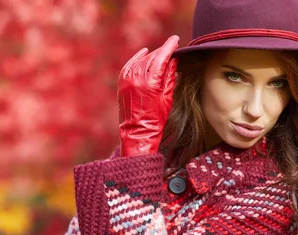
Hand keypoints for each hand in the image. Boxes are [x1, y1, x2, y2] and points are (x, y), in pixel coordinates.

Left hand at [117, 35, 179, 156]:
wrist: (137, 132)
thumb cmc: (156, 118)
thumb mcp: (168, 97)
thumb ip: (170, 77)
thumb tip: (173, 61)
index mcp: (151, 83)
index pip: (161, 58)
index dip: (169, 47)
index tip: (175, 39)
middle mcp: (137, 79)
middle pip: (151, 57)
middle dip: (162, 52)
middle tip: (171, 48)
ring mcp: (127, 81)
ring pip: (141, 60)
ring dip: (151, 55)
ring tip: (161, 54)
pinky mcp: (122, 84)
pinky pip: (129, 65)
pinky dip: (137, 58)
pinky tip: (144, 53)